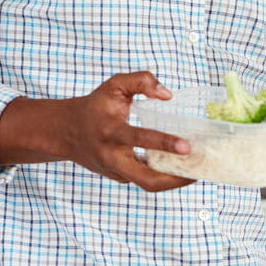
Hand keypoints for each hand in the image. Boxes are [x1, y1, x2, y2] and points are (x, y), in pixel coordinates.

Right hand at [62, 73, 194, 191]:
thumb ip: (141, 80)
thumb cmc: (95, 106)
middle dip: (175, 180)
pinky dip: (164, 176)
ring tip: (197, 171)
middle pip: (147, 180)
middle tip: (199, 171)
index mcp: (112, 132)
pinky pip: (145, 179)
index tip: (187, 146)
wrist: (67, 132)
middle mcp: (113, 156)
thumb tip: (167, 94)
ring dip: (174, 182)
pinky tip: (181, 167)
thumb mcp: (114, 85)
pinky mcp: (119, 177)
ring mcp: (116, 171)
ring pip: (148, 185)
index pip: (140, 139)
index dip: (164, 143)